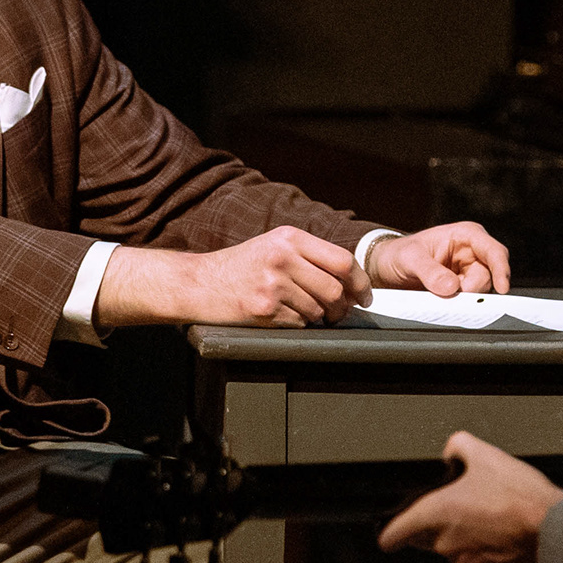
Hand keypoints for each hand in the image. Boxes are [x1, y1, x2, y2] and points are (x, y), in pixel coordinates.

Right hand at [95, 226, 362, 328]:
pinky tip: (279, 315)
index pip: (342, 260)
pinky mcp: (264, 309)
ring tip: (298, 310)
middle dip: (342, 307)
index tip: (364, 296)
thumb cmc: (239, 266)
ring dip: (316, 317)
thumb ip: (308, 255)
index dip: (361, 283)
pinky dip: (296, 324)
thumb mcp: (273, 245)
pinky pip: (298, 324)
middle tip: (338, 313)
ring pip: (318, 310)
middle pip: (335, 289)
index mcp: (289, 237)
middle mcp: (282, 257)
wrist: (198, 283)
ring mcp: (272, 284)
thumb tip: (350, 280)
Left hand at [368, 221, 513, 297]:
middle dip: (471, 290)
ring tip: (438, 296)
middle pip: (488, 276)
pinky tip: (442, 302)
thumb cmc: (398, 254)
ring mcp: (467, 272)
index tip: (501, 288)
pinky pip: (468, 301)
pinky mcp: (461, 289)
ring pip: (479, 291)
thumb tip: (451, 288)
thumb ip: (429, 271)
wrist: (386, 268)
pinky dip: (458, 306)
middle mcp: (471, 253)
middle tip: (448, 297)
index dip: (501, 269)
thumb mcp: (409, 258)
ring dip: (463, 299)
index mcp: (465, 235)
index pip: (493, 251)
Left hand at [375, 431, 562, 562]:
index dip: (390, 533)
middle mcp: (446, 544)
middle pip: (429, 540)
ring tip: (492, 525)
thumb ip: (459, 447)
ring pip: (456, 555)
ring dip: (467, 543)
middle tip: (468, 512)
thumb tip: (452, 450)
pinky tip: (502, 544)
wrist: (554, 529)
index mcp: (436, 514)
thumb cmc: (522, 497)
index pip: (393, 534)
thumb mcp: (486, 455)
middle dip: (442, 528)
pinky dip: (486, 561)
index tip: (390, 535)